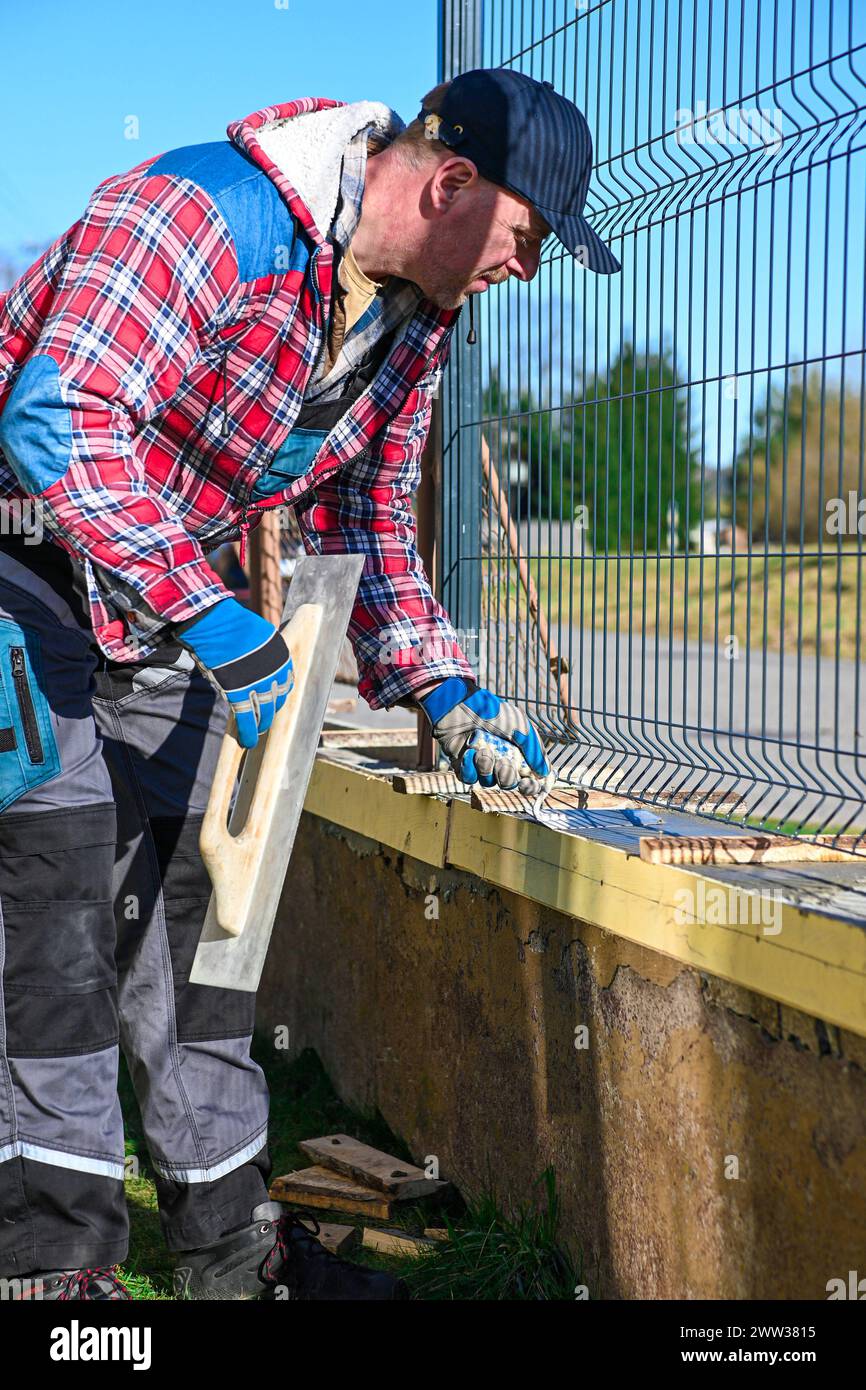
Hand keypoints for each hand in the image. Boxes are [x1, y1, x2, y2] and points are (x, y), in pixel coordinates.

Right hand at [178, 598, 292, 748]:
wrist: (215, 622)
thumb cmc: (232, 625)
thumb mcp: (259, 635)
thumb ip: (263, 653)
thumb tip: (259, 664)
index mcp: (282, 657)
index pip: (286, 682)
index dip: (279, 694)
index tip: (274, 700)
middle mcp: (275, 672)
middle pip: (277, 699)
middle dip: (271, 712)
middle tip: (266, 721)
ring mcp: (258, 684)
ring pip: (264, 712)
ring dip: (261, 725)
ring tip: (258, 734)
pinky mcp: (239, 693)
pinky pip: (247, 718)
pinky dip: (248, 732)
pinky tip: (247, 741)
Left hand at [418, 677, 552, 795]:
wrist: (460, 706)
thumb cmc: (492, 712)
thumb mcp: (520, 727)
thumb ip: (534, 750)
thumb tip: (545, 773)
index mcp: (517, 753)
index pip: (527, 778)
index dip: (529, 786)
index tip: (527, 784)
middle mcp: (500, 760)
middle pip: (508, 783)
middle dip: (506, 775)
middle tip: (502, 762)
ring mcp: (481, 764)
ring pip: (488, 782)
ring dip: (486, 767)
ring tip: (481, 750)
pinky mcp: (463, 765)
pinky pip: (469, 779)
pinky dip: (469, 768)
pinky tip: (468, 752)